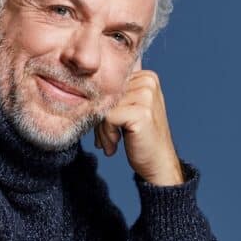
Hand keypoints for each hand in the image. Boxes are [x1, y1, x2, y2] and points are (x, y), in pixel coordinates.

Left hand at [93, 58, 183, 185]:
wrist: (158, 164)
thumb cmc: (139, 139)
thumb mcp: (126, 110)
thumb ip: (113, 96)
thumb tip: (82, 88)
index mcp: (145, 77)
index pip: (108, 86)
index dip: (101, 107)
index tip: (106, 127)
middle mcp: (148, 82)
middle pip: (105, 95)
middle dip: (99, 120)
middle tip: (106, 139)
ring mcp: (146, 96)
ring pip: (103, 107)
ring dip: (102, 130)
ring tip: (111, 143)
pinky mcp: (141, 112)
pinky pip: (107, 118)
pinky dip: (106, 134)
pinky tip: (114, 145)